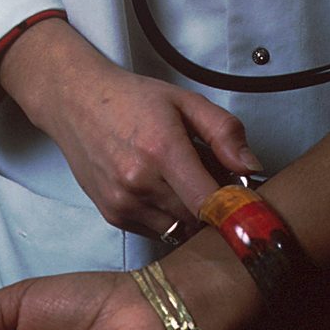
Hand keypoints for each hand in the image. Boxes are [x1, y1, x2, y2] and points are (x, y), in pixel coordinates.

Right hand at [0, 20, 262, 235]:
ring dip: (191, 214)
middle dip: (214, 205)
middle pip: (197, 218)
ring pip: (178, 229)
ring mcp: (123, 204)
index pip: (210, 202)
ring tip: (188, 181)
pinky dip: (168, 216)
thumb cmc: (133, 99)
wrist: (77, 103)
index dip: (234, 206)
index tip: (246, 200)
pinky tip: (165, 189)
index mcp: (163, 150)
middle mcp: (140, 183)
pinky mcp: (112, 216)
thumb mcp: (186, 101)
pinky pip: (155, 230)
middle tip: (217, 180)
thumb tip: (252, 167)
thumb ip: (224, 131)